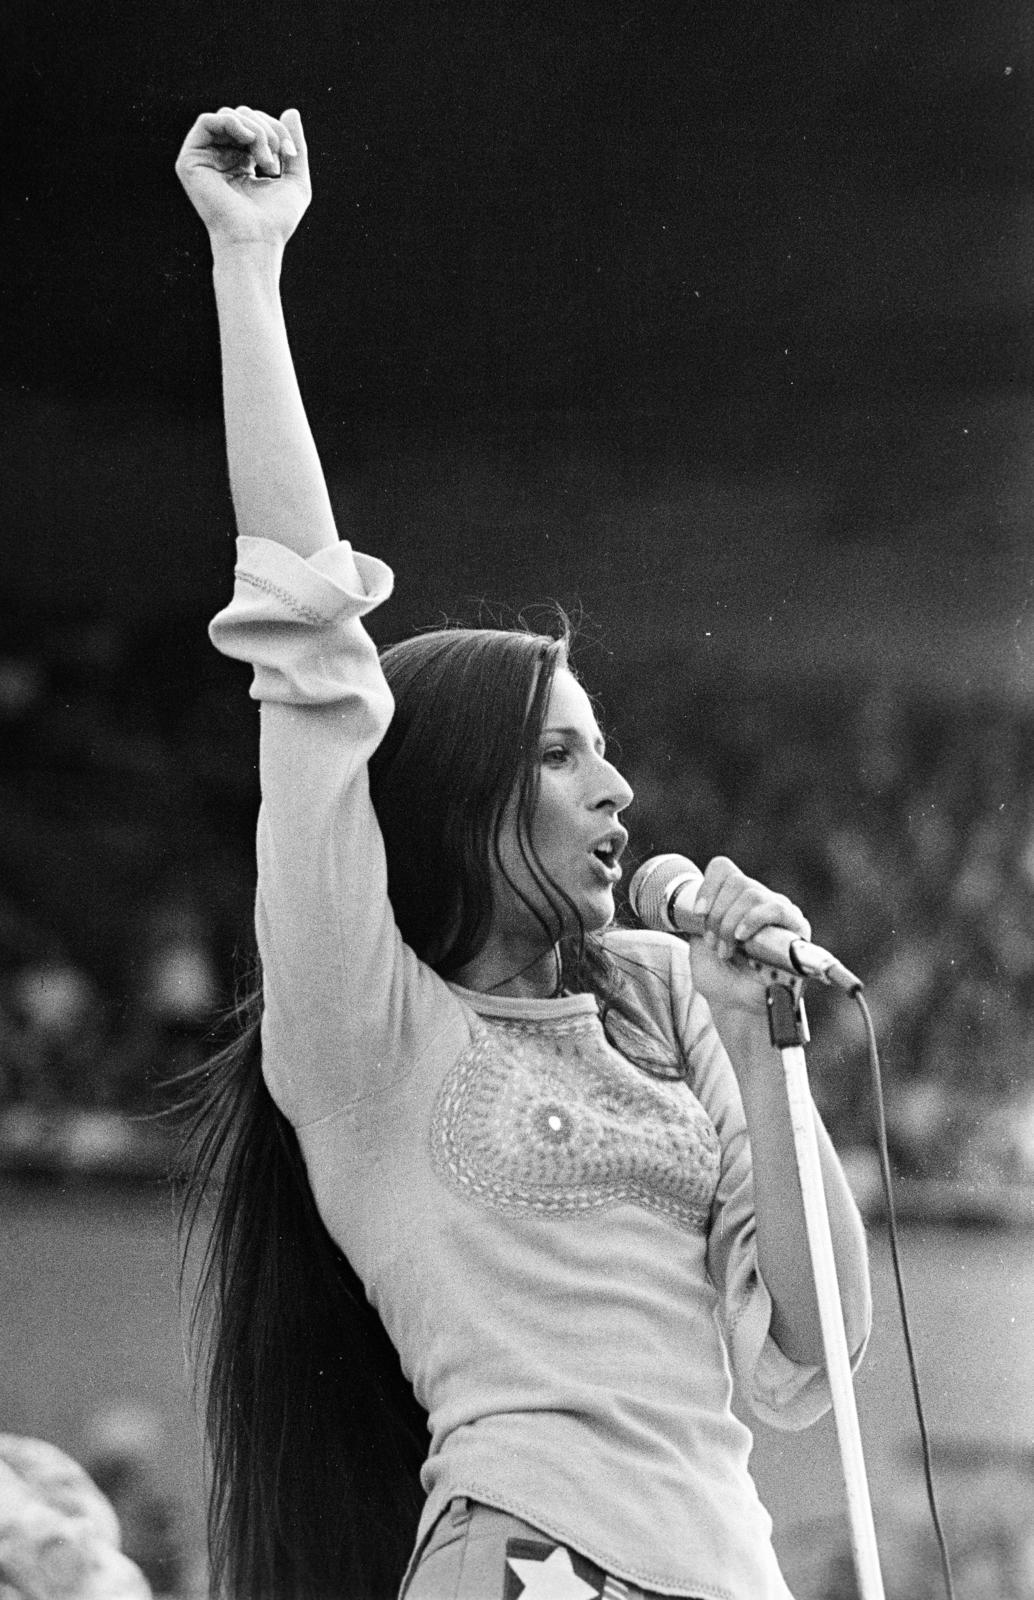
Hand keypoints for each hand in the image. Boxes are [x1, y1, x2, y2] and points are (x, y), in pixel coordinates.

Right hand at [175, 105, 310, 247]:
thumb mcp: (296, 180)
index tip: (290, 155)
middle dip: (267, 130)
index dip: (277, 131)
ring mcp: (205, 159)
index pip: (256, 124)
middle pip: (244, 115)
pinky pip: (206, 121)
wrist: (256, 241)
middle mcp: (221, 157)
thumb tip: (291, 111)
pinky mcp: (190, 161)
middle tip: (276, 161)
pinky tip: (248, 139)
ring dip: (255, 130)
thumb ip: (295, 147)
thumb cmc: (275, 221)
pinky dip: (231, 122)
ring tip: (266, 160)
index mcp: (242, 161)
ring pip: (229, 116)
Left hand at [688, 856, 809, 1019]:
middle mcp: (758, 900)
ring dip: (731, 922)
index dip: (708, 886)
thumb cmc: (723, 980)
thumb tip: (701, 905)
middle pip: (736, 880)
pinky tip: (743, 937)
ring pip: (752, 893)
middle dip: (717, 914)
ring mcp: (778, 911)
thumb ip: (697, 923)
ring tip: (728, 949)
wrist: (742, 1007)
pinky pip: (776, 909)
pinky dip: (753, 919)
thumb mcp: (698, 949)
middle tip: (715, 944)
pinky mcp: (796, 927)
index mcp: (733, 899)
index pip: (723, 869)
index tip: (698, 913)